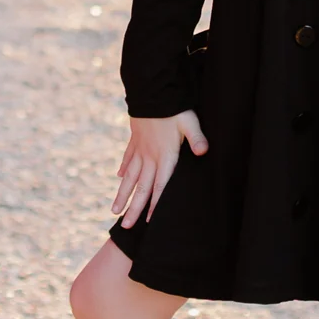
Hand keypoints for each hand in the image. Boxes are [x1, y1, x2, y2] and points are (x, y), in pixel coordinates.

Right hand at [112, 112, 207, 226]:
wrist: (151, 91)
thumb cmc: (173, 107)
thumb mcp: (189, 122)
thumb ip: (197, 138)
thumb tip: (204, 152)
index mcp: (164, 156)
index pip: (159, 186)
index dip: (154, 205)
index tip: (148, 222)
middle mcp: (149, 157)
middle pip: (141, 187)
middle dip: (133, 209)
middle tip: (126, 227)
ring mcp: (139, 149)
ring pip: (129, 177)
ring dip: (122, 195)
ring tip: (114, 211)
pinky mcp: (135, 140)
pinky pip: (127, 158)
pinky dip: (123, 169)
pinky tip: (118, 177)